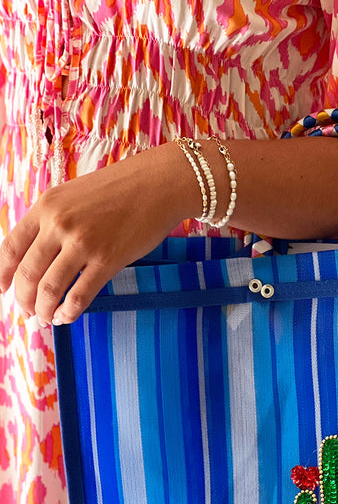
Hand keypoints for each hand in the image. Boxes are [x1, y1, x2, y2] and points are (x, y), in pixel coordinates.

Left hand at [0, 142, 199, 324]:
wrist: (157, 185)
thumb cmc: (120, 190)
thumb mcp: (73, 196)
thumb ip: (53, 221)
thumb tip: (39, 255)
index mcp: (46, 206)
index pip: (11, 247)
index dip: (3, 274)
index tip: (2, 290)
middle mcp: (59, 224)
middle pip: (27, 273)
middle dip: (24, 300)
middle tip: (29, 311)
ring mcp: (82, 243)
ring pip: (49, 289)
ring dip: (44, 310)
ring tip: (47, 318)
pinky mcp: (107, 260)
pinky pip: (79, 295)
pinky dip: (68, 312)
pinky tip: (66, 316)